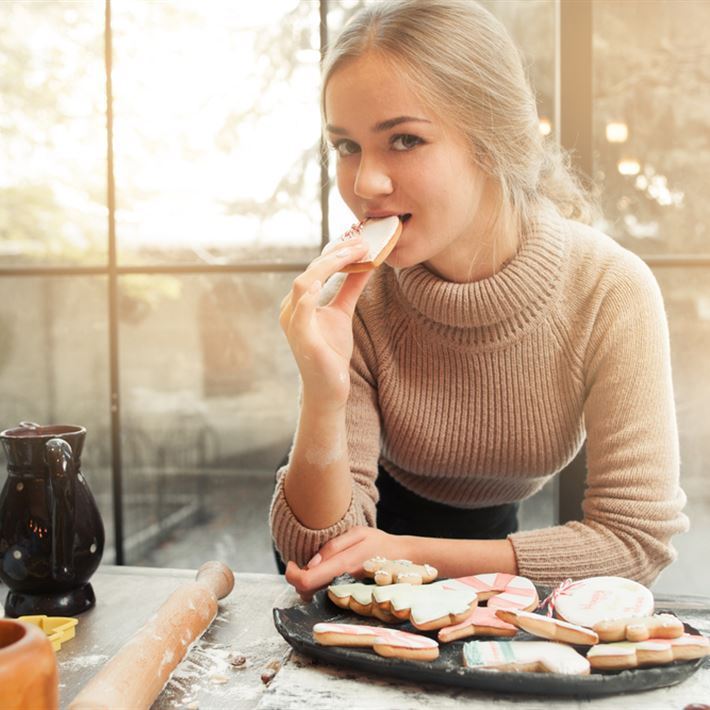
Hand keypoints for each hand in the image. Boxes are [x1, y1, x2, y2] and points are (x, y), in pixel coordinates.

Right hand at [279, 238, 371, 407]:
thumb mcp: (343, 312)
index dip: (338, 252)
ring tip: (351, 253)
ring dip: (328, 266)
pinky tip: (324, 280)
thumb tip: (367, 262)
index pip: (316, 268)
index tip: (361, 241)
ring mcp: (293, 323)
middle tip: (362, 242)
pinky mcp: (301, 338)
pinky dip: (309, 295)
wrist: (328, 387)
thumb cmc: (330, 351)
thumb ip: (350, 287)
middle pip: (311, 271)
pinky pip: (301, 312)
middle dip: (337, 254)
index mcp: (298, 301)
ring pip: (304, 284)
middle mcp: (291, 308)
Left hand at [285, 526, 406, 600]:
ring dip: (308, 583)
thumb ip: (333, 547)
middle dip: (298, 579)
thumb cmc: (380, 543)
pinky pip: (325, 595)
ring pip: (315, 596)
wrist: (404, 559)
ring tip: (315, 567)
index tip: (291, 564)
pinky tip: (325, 574)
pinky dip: (318, 586)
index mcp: (342, 566)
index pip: (306, 581)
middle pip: (306, 592)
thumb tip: (311, 564)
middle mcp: (342, 584)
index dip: (292, 574)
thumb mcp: (358, 534)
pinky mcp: (348, 597)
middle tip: (301, 564)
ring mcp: (345, 593)